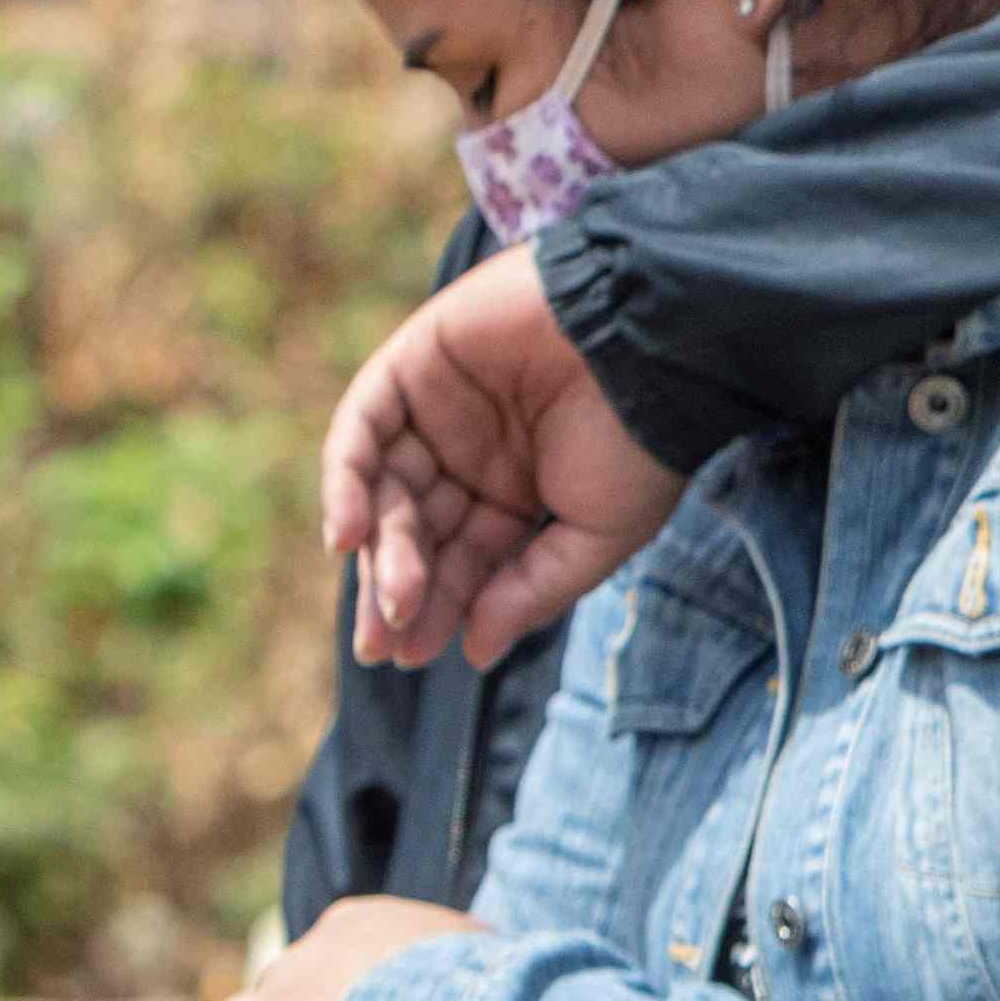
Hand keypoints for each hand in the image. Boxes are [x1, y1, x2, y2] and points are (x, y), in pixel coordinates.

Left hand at [322, 246, 686, 669]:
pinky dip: (345, 481)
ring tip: (392, 600)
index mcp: (517, 493)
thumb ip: (531, 589)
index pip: (462, 559)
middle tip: (386, 644)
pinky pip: (362, 429)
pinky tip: (348, 537)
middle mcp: (471, 453)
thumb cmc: (642, 442)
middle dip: (399, 588)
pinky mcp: (415, 362)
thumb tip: (473, 650)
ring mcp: (439, 408)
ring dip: (382, 549)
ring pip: (387, 489)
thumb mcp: (597, 535)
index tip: (416, 656)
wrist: (654, 344)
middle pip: (416, 530)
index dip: (437, 607)